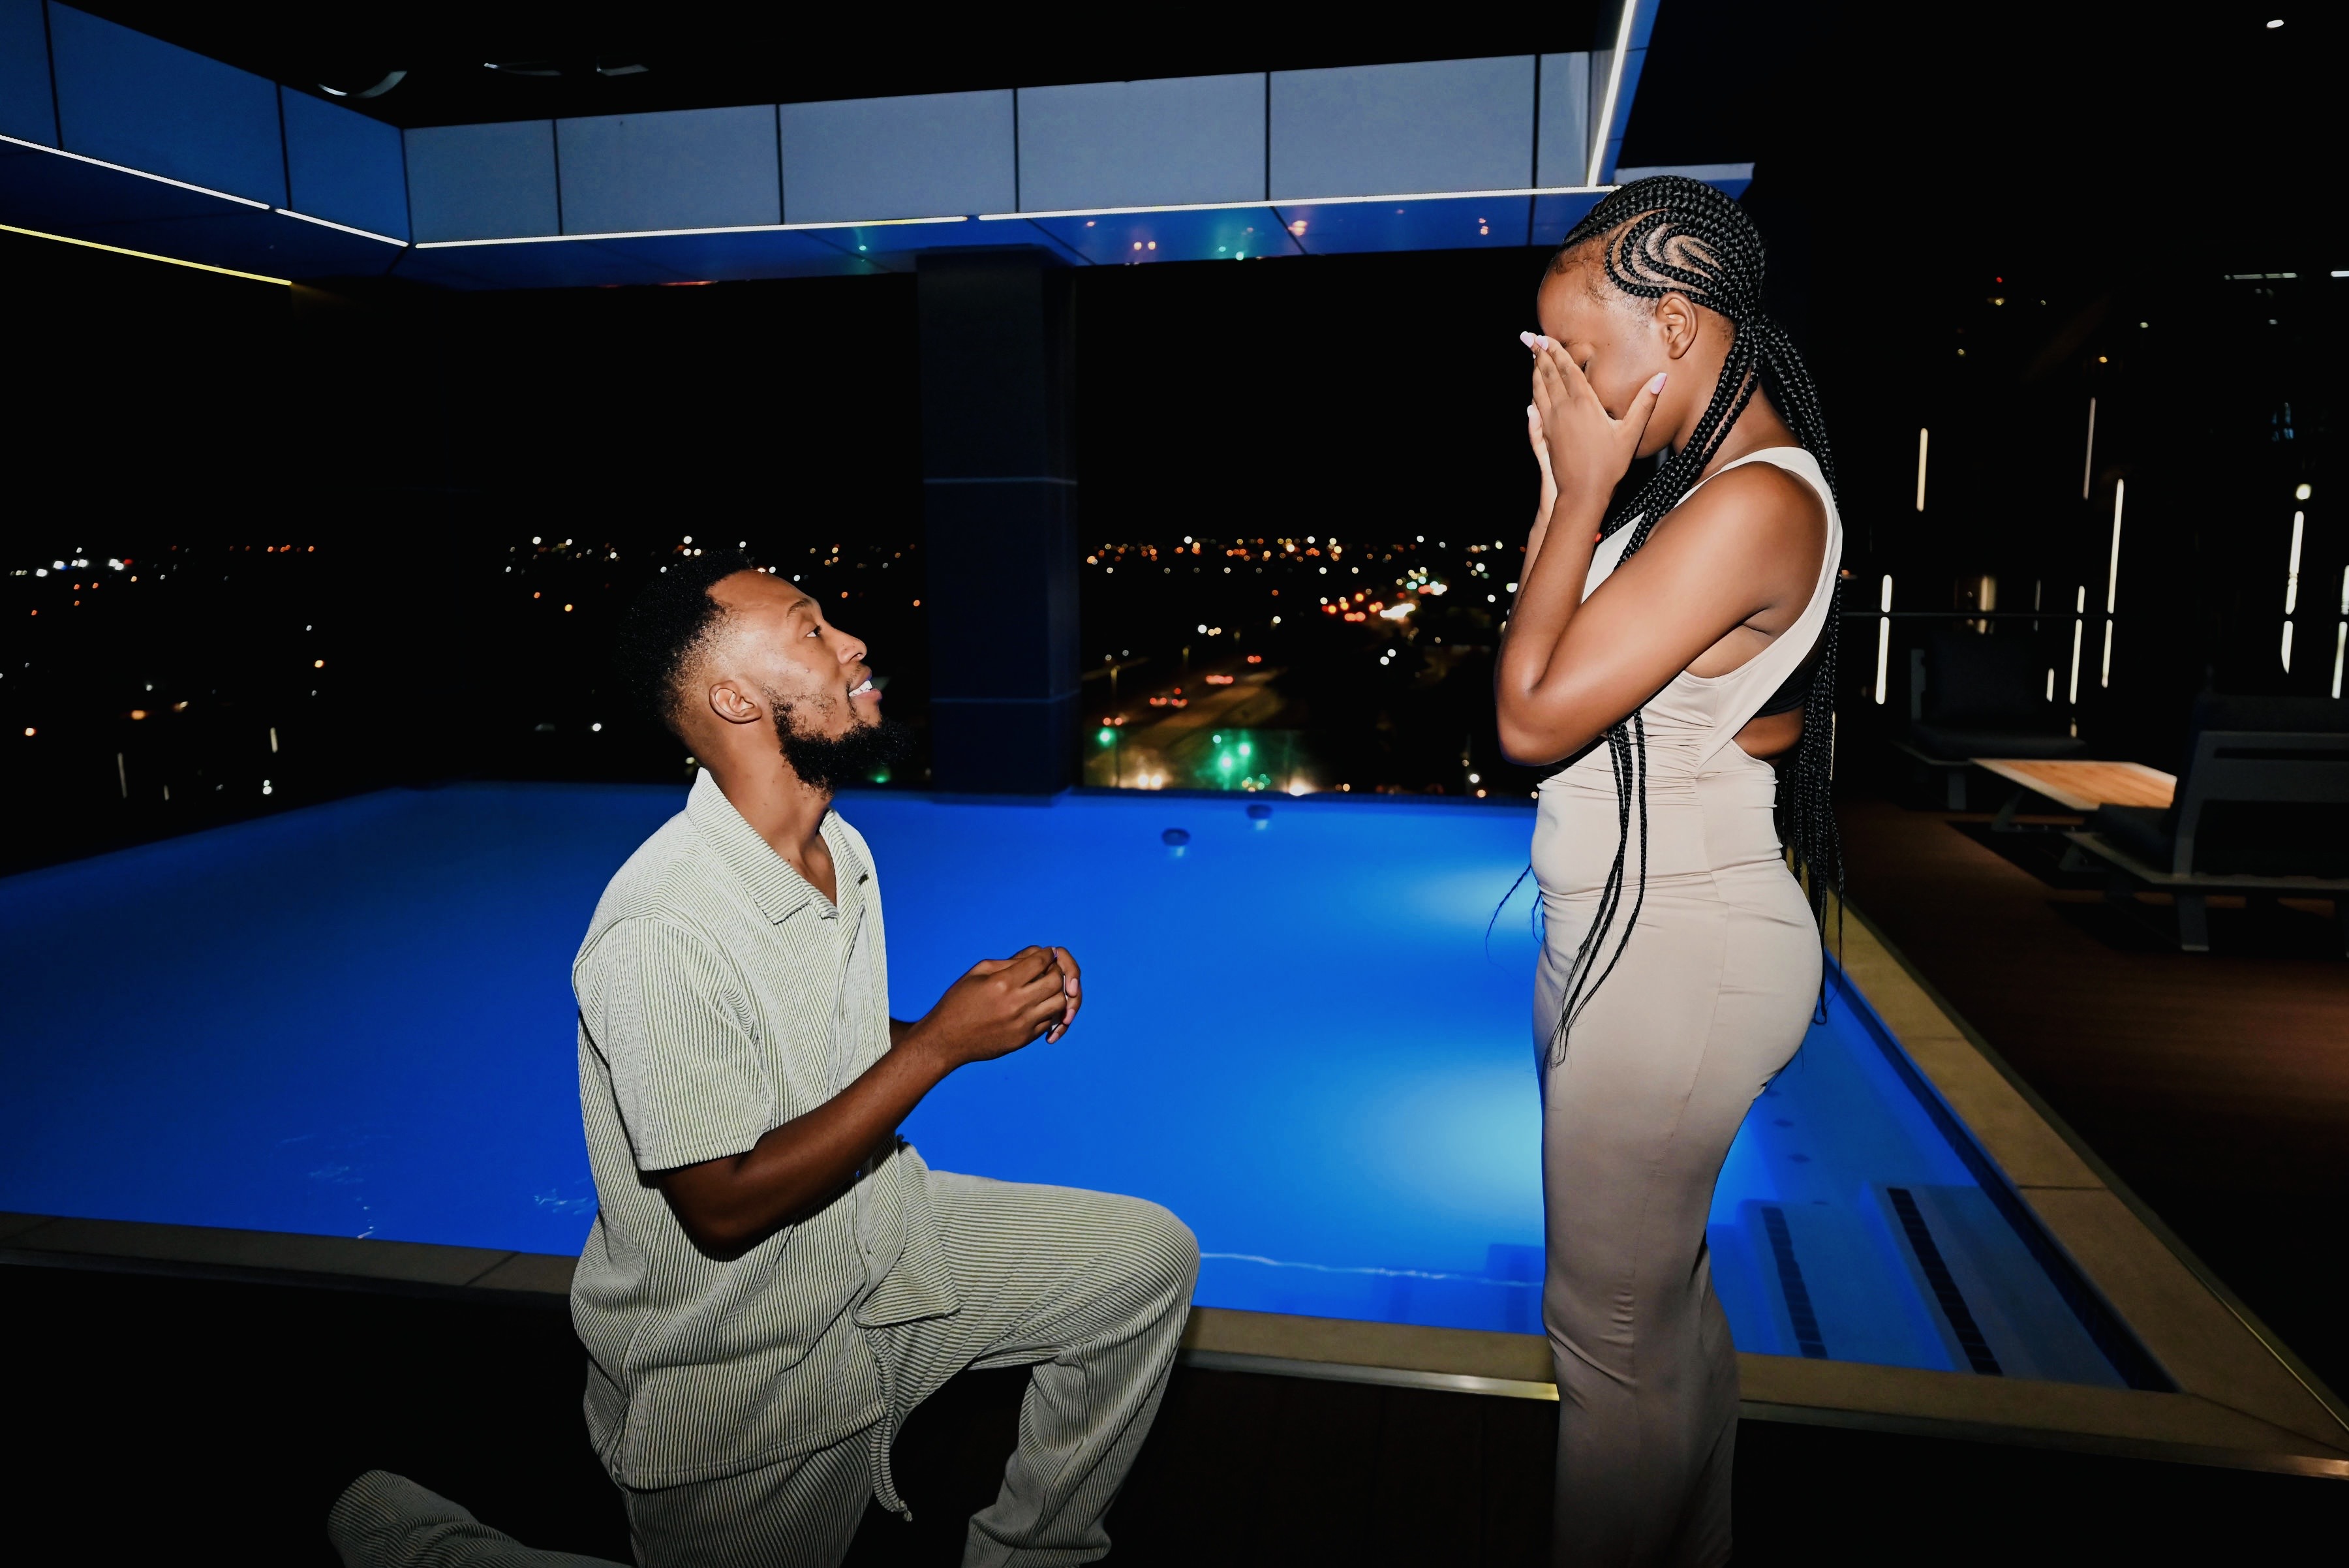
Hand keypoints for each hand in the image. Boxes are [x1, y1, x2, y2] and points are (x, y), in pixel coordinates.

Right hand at [915, 946, 1075, 1067]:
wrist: (946, 1040)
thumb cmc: (958, 1001)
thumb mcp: (977, 973)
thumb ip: (1007, 962)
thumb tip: (1034, 954)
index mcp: (1003, 983)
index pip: (1039, 962)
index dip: (1047, 954)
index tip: (1047, 953)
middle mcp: (1016, 1003)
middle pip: (1055, 981)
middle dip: (1056, 971)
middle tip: (1049, 969)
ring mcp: (1022, 1023)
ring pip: (1059, 1003)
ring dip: (1056, 992)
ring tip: (1045, 988)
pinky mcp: (1024, 1039)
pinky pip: (1049, 1020)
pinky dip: (1048, 1010)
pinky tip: (1038, 1005)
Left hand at [1522, 332, 1665, 511]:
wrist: (1582, 493)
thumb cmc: (1609, 465)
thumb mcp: (1631, 433)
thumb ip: (1645, 404)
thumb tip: (1661, 378)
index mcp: (1583, 404)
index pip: (1567, 370)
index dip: (1556, 352)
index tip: (1546, 337)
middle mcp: (1563, 409)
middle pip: (1548, 375)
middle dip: (1539, 355)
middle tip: (1530, 338)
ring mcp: (1551, 423)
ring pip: (1539, 390)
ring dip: (1535, 372)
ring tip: (1531, 357)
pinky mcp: (1546, 436)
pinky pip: (1537, 409)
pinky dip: (1534, 395)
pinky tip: (1532, 394)